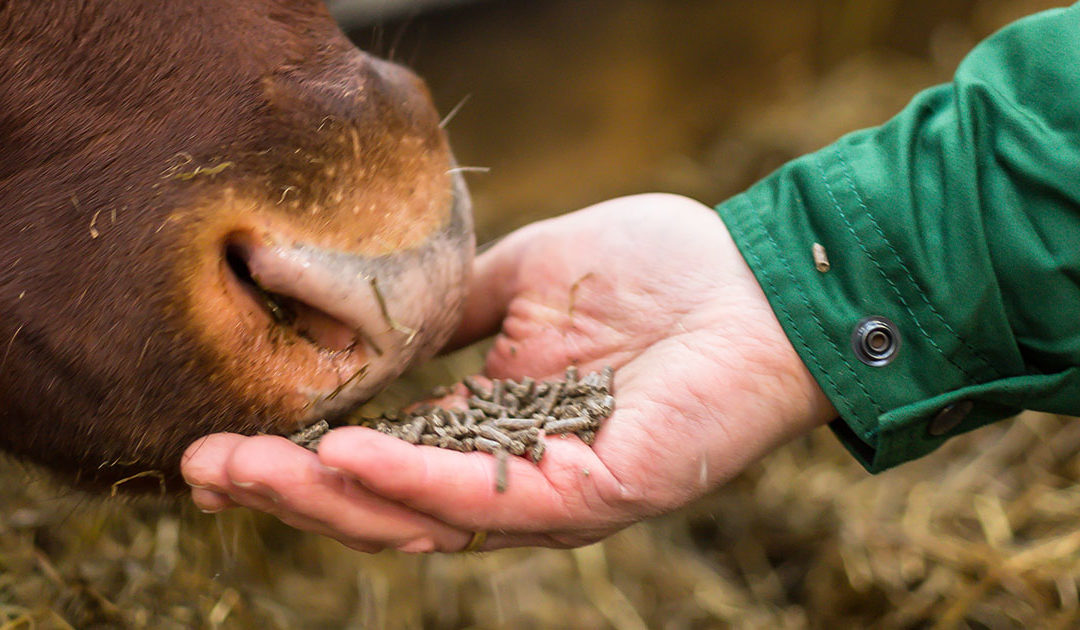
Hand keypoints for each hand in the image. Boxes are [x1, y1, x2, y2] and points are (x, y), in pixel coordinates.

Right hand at [181, 194, 836, 551]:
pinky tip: (343, 452)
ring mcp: (551, 492)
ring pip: (421, 516)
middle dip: (289, 488)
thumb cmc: (655, 274)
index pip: (382, 458)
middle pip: (383, 503)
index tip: (223, 437)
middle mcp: (512, 472)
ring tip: (241, 468)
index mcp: (492, 425)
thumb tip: (374, 317)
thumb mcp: (522, 281)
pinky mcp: (593, 493)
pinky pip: (488, 496)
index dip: (301, 454)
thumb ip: (452, 314)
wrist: (757, 279)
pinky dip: (411, 477)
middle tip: (202, 468)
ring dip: (327, 494)